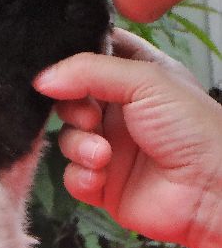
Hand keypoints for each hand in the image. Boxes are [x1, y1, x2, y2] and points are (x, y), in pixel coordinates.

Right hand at [33, 29, 221, 247]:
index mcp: (135, 77)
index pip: (92, 57)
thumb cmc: (194, 129)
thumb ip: (89, 71)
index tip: (59, 68)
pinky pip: (71, 175)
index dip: (71, 61)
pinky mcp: (103, 183)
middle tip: (91, 117)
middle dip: (72, 108)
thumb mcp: (145, 80)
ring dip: (78, 146)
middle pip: (69, 99)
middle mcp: (120, 111)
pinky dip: (80, 176)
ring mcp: (110, 147)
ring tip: (104, 155)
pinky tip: (101, 175)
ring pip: (67, 138)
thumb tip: (42, 78)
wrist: (210, 190)